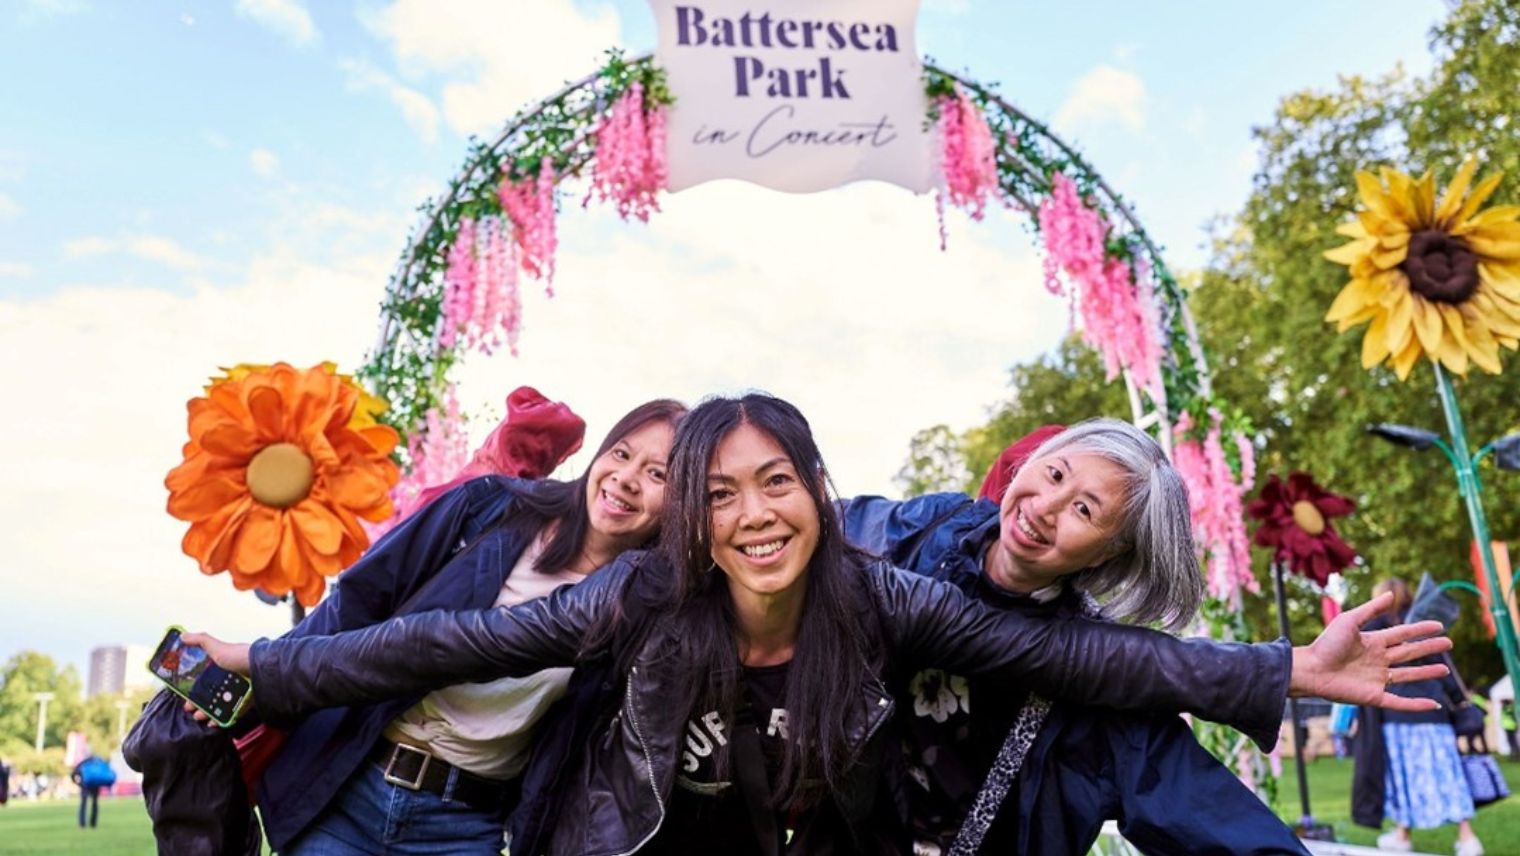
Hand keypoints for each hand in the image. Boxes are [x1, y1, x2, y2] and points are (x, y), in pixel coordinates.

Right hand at [177, 631, 253, 727]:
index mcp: (220, 667)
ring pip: (218, 705)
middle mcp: (228, 679)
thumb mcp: (217, 646)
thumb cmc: (238, 655)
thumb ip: (200, 640)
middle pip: (208, 694)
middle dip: (196, 703)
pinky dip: (222, 719)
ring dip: (206, 713)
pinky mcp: (245, 700)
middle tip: (189, 708)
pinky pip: (232, 712)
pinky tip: (214, 722)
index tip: (184, 696)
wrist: (260, 667)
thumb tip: (183, 636)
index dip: (191, 689)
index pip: (202, 680)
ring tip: (199, 716)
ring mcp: (237, 691)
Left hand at [1290, 592, 1451, 711]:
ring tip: (1444, 669)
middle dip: (1428, 648)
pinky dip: (1416, 704)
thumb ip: (1371, 609)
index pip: (1402, 634)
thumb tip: (1392, 593)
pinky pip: (1400, 702)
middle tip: (1448, 643)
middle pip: (1409, 653)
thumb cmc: (1326, 644)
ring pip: (1408, 676)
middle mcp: (1378, 660)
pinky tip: (1433, 705)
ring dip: (1426, 673)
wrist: (1310, 669)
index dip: (1420, 630)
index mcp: (1372, 642)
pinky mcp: (1374, 696)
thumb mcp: (1349, 620)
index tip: (1439, 625)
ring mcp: (1377, 679)